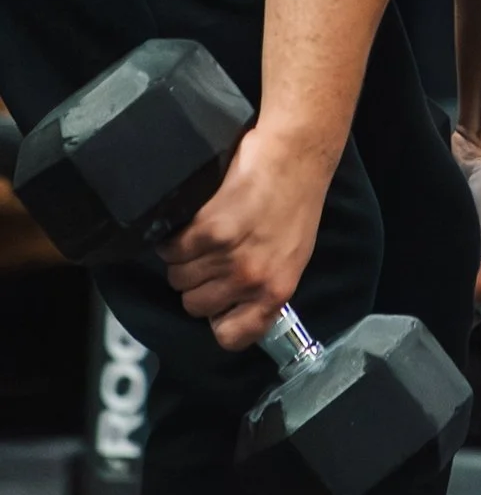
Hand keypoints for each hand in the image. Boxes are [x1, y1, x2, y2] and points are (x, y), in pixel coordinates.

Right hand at [157, 125, 329, 351]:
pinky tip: (193, 220)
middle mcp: (251, 279)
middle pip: (193, 304)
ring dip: (183, 258)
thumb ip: (263, 287)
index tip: (218, 303)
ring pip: (177, 277)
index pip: (231, 337)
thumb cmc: (296, 202)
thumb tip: (230, 308)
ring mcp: (228, 255)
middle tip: (212, 255)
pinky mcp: (208, 228)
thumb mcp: (292, 257)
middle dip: (197, 282)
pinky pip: (171, 249)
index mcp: (276, 291)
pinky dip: (174, 237)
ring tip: (205, 234)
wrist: (294, 157)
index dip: (218, 320)